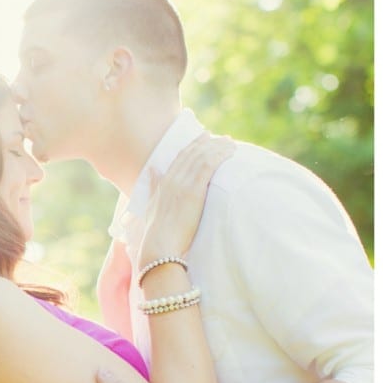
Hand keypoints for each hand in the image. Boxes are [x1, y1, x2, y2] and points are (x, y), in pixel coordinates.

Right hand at [138, 133, 234, 264]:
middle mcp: (172, 179)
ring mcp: (182, 184)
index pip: (180, 156)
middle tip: (223, 138)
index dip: (194, 145)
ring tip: (231, 144)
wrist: (160, 245)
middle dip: (208, 142)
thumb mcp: (152, 204)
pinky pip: (208, 166)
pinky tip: (230, 152)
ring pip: (202, 156)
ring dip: (218, 147)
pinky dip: (220, 155)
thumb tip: (152, 169)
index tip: (205, 138)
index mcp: (162, 182)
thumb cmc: (157, 231)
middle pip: (192, 153)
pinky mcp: (194, 191)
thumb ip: (154, 185)